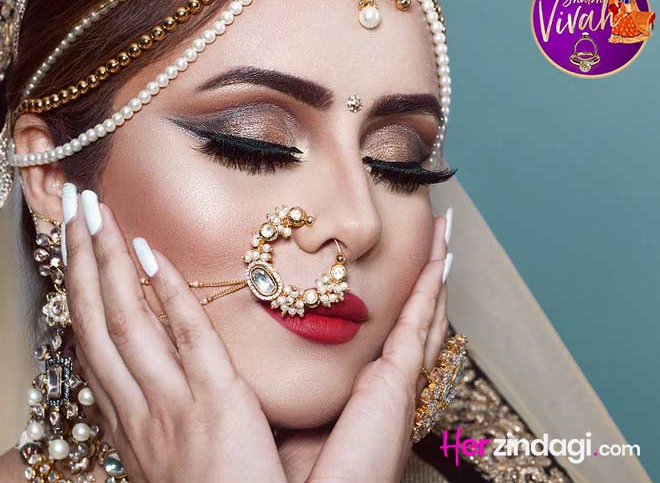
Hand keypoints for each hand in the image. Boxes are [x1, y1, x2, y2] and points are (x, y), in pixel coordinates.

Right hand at [62, 185, 286, 482]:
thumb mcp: (164, 464)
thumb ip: (154, 418)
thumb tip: (156, 373)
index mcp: (128, 424)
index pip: (92, 349)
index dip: (78, 297)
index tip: (73, 257)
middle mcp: (138, 410)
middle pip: (96, 323)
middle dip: (79, 263)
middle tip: (74, 212)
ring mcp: (170, 406)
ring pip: (124, 322)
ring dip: (104, 262)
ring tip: (94, 213)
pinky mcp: (215, 403)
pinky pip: (185, 336)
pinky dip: (164, 292)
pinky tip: (147, 252)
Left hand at [277, 214, 451, 482]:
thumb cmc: (276, 476)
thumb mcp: (275, 416)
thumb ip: (276, 386)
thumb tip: (246, 363)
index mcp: (359, 394)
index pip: (384, 336)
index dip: (397, 301)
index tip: (395, 264)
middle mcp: (383, 387)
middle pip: (411, 322)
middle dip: (423, 280)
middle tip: (432, 235)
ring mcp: (394, 384)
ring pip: (422, 317)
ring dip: (433, 275)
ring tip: (441, 235)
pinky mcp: (395, 384)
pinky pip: (418, 326)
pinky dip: (430, 291)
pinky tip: (439, 259)